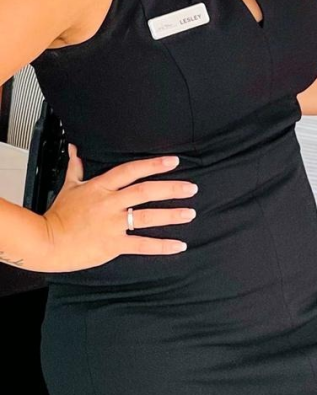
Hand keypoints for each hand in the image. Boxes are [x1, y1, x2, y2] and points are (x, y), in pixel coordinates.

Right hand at [38, 146, 197, 272]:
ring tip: (190, 212)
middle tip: (191, 187)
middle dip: (171, 189)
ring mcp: (112, 224)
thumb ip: (76, 167)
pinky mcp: (113, 244)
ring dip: (172, 215)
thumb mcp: (69, 187)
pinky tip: (179, 245)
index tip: (173, 161)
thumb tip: (74, 148)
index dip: (153, 165)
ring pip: (147, 217)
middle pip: (145, 192)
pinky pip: (142, 244)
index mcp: (100, 187)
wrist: (46, 243)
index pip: (131, 171)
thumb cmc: (57, 215)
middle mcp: (109, 204)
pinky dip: (162, 246)